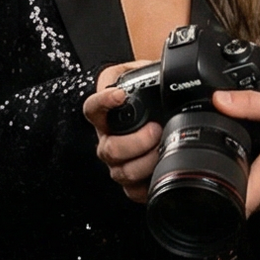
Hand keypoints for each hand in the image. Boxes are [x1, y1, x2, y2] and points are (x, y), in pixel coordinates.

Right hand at [86, 62, 160, 201]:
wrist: (159, 117)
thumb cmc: (149, 97)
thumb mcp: (147, 77)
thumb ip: (149, 69)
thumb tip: (167, 67)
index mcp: (106, 114)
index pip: (93, 108)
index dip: (104, 103)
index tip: (120, 95)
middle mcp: (108, 139)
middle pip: (109, 149)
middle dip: (135, 142)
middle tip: (155, 130)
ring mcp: (117, 162)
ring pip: (120, 172)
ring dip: (144, 163)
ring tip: (162, 150)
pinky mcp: (130, 181)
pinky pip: (132, 191)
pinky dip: (147, 185)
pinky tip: (160, 172)